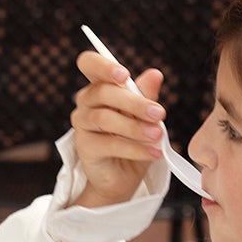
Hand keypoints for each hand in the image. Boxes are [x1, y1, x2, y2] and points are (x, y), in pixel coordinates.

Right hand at [71, 52, 166, 208]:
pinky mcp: (84, 147)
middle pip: (104, 92)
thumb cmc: (134, 140)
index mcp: (100, 86)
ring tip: (158, 135)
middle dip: (135, 103)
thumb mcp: (145, 116)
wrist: (123, 176)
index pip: (89, 64)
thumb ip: (146, 95)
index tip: (125, 74)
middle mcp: (86, 102)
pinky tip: (154, 152)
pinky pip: (109, 144)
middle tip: (160, 113)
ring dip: (136, 128)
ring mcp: (82, 124)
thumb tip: (155, 73)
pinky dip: (135, 149)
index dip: (103, 65)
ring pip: (105, 118)